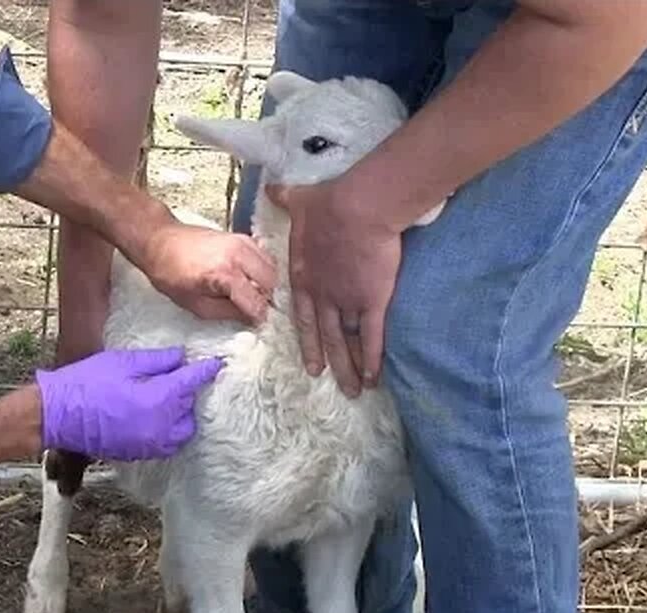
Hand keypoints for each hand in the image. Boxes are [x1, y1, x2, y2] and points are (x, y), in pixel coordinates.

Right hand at [35, 347, 223, 460]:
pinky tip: (154, 417)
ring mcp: (149, 443)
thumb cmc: (86, 383)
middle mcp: (160, 426)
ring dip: (179, 416)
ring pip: (181, 431)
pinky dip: (166, 431)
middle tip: (178, 378)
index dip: (205, 371)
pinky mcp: (138, 452)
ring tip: (167, 400)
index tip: (216, 364)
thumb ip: (156, 361)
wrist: (57, 415)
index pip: (192, 383)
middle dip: (188, 394)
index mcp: (159, 399)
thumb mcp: (122, 362)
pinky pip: (164, 443)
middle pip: (190, 409)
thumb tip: (180, 358)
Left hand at [133, 219, 277, 325]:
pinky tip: (248, 276)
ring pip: (272, 266)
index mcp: (224, 273)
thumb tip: (250, 317)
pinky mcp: (241, 236)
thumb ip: (227, 312)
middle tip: (253, 307)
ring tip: (250, 292)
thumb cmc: (170, 273)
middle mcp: (237, 254)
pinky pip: (264, 254)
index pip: (256, 300)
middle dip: (265, 297)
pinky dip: (261, 267)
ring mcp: (241, 241)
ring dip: (265, 282)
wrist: (159, 242)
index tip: (257, 323)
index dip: (258, 316)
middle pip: (271, 282)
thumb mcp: (196, 305)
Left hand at [267, 180, 401, 397]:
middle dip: (325, 360)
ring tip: (353, 390)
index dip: (305, 336)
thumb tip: (271, 187)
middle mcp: (322, 296)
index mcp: (305, 277)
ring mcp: (345, 302)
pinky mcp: (371, 303)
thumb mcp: (300, 200)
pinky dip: (372, 360)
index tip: (306, 354)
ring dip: (349, 368)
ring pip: (345, 343)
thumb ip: (285, 199)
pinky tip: (374, 379)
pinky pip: (371, 338)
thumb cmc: (330, 204)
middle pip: (322, 335)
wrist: (357, 209)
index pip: (302, 314)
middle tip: (323, 379)